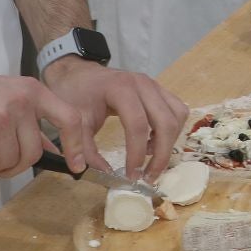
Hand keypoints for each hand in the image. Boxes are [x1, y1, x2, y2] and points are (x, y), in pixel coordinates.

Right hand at [0, 70, 86, 177]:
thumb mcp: (3, 97)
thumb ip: (28, 119)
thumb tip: (53, 149)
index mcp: (30, 90)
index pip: (69, 118)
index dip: (76, 146)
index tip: (79, 165)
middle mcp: (20, 103)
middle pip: (34, 154)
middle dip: (13, 164)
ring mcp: (0, 120)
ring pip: (9, 163)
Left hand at [40, 57, 189, 180]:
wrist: (79, 73)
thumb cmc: (75, 95)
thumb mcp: (73, 123)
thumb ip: (85, 150)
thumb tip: (105, 176)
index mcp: (120, 89)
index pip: (138, 125)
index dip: (137, 154)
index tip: (131, 176)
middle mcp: (143, 84)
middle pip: (166, 122)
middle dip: (161, 154)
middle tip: (148, 177)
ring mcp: (154, 85)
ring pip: (177, 116)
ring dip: (169, 142)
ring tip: (150, 158)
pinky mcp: (159, 90)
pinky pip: (177, 111)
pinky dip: (171, 131)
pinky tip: (153, 142)